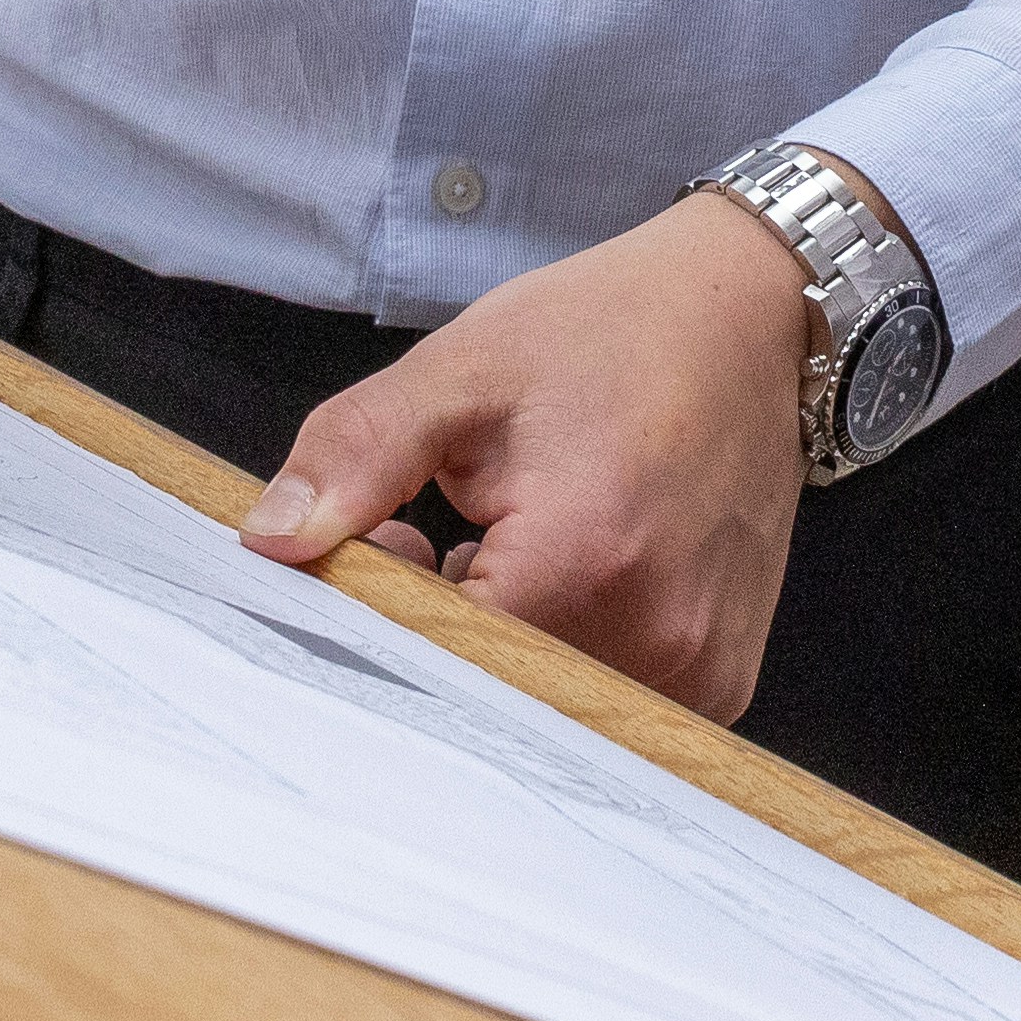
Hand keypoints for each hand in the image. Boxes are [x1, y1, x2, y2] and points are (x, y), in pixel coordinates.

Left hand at [244, 188, 817, 719]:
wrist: (750, 318)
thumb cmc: (611, 334)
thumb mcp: (465, 371)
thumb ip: (358, 456)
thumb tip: (271, 540)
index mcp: (583, 563)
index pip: (433, 655)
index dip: (390, 606)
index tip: (394, 538)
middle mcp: (655, 640)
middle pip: (493, 691)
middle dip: (448, 628)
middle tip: (454, 531)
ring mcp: (700, 672)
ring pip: (549, 702)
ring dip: (513, 641)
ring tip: (521, 539)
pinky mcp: (722, 681)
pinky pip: (611, 702)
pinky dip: (572, 651)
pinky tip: (581, 571)